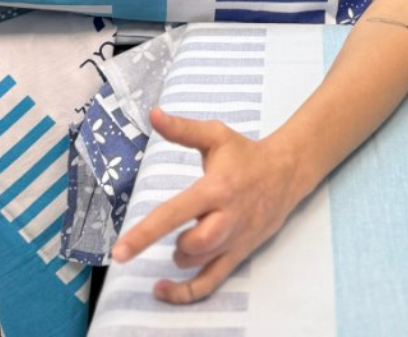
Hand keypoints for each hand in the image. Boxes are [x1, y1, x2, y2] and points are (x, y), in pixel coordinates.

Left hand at [110, 108, 312, 303]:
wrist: (288, 172)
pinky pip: (212, 282)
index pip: (175, 213)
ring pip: (200, 263)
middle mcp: (227, 218)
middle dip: (176, 243)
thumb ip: (182, 129)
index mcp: (216, 188)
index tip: (120, 251)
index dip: (145, 234)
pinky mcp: (239, 253)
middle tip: (176, 228)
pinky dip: (187, 293)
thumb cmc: (246, 154)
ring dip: (182, 256)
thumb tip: (153, 114)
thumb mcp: (216, 135)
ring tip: (184, 239)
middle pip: (194, 245)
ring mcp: (235, 239)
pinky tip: (164, 290)